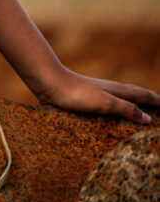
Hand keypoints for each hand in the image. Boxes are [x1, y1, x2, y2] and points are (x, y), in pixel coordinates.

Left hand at [32, 66, 159, 124]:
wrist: (51, 83)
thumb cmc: (78, 93)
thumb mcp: (105, 103)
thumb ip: (126, 109)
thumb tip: (148, 118)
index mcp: (118, 90)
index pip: (142, 95)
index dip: (156, 101)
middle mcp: (110, 90)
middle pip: (134, 95)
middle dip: (148, 101)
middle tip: (158, 108)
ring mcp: (99, 94)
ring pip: (122, 99)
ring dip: (133, 105)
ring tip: (140, 114)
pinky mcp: (87, 100)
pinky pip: (109, 106)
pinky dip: (118, 110)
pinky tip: (112, 117)